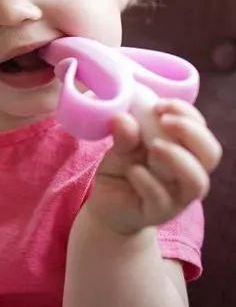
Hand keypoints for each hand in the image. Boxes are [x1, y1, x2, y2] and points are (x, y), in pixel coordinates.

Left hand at [84, 98, 222, 235]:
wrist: (108, 205)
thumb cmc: (123, 169)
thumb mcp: (121, 146)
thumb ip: (124, 133)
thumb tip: (123, 117)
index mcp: (184, 152)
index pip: (202, 132)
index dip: (188, 115)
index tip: (160, 105)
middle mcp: (187, 174)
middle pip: (210, 154)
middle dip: (191, 132)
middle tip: (164, 120)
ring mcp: (175, 196)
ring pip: (195, 181)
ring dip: (177, 158)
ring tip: (153, 146)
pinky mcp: (157, 213)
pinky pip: (162, 199)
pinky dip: (148, 181)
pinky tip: (132, 170)